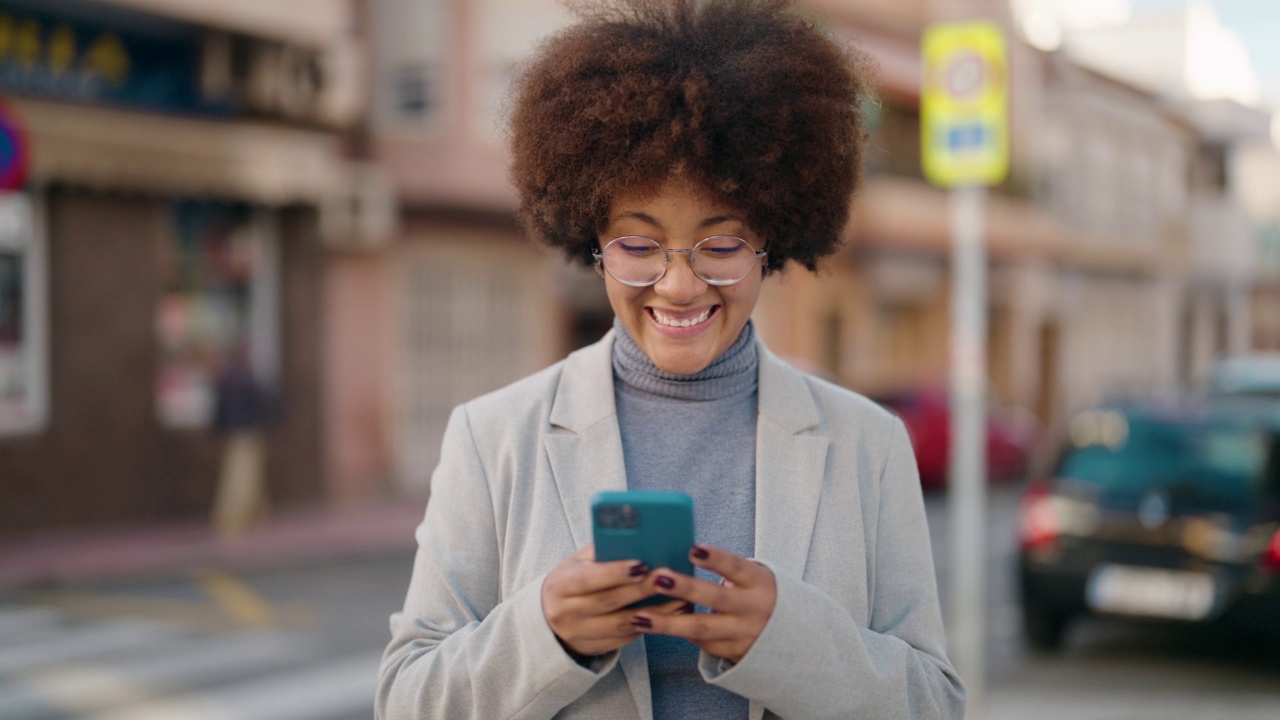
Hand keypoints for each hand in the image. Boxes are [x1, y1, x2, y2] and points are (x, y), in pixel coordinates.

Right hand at [542, 545, 690, 657]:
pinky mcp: (593, 649)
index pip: (588, 579)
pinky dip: (649, 627)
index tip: (642, 564)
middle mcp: (565, 612)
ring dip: (654, 613)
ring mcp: (579, 634)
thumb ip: (600, 551)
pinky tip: (670, 618)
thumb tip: (634, 536)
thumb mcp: (575, 563)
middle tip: (669, 578)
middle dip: (641, 590)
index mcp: (560, 585)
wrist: (547, 620)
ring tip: (681, 599)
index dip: (615, 572)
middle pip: (609, 601)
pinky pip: (625, 639)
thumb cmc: (570, 582)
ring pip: (621, 625)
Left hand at [629, 544, 775, 663]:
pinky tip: (653, 626)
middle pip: (716, 599)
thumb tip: (683, 550)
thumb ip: (726, 568)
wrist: (791, 636)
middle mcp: (752, 609)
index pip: (736, 567)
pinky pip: (700, 642)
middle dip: (685, 588)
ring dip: (668, 623)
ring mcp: (742, 633)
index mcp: (758, 583)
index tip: (693, 548)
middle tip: (657, 578)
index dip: (716, 559)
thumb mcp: (752, 577)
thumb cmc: (758, 594)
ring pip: (702, 628)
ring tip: (639, 617)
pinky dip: (678, 632)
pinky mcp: (732, 652)